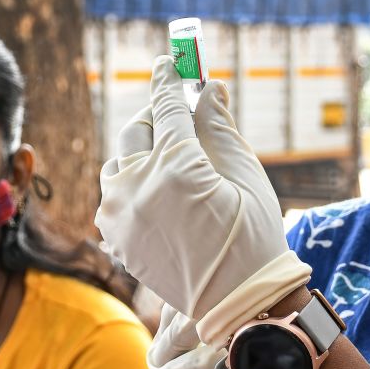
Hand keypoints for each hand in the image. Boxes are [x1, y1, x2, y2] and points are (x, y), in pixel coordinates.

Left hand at [96, 55, 310, 344]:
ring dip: (140, 150)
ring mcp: (121, 215)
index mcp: (176, 167)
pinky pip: (114, 196)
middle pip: (136, 130)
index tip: (169, 63)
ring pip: (119, 163)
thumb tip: (210, 88)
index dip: (169, 80)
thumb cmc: (255, 238)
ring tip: (167, 153)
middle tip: (177, 109)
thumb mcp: (246, 177)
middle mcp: (138, 186)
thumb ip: (220, 128)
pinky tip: (157, 189)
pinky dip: (131, 184)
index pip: (167, 108)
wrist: (239, 305)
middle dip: (156, 115)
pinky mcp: (117, 238)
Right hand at [143, 307, 299, 368]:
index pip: (176, 317)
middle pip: (168, 342)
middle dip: (195, 325)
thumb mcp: (262, 367)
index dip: (194, 301)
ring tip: (234, 350)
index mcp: (179, 352)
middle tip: (226, 311)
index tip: (223, 282)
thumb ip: (254, 335)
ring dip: (205, 360)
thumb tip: (270, 293)